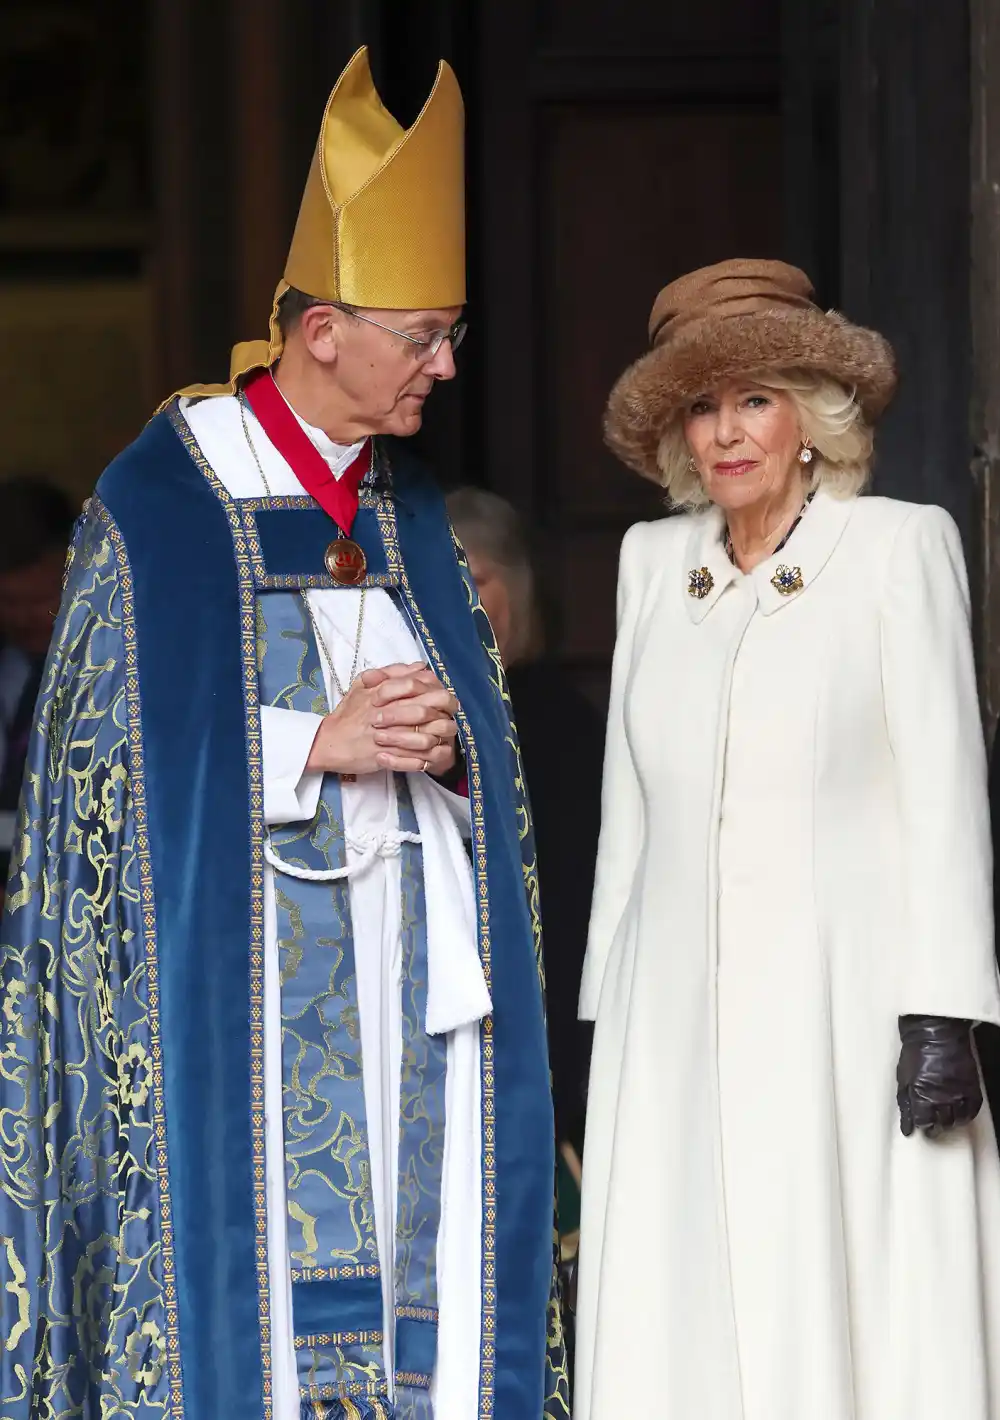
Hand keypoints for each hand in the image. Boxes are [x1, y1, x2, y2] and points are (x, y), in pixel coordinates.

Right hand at [305, 662, 458, 777]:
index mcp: (380, 693)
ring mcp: (386, 737)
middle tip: (451, 715)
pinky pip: (414, 760)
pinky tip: (432, 754)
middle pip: (424, 710)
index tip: (446, 695)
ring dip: (438, 736)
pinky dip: (426, 757)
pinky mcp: (385, 758)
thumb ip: (391, 673)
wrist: (328, 742)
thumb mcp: (363, 685)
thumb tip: (421, 666)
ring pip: (424, 737)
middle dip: (443, 713)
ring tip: (444, 734)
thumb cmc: (348, 714)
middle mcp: (384, 713)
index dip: (437, 690)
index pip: (416, 685)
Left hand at [896, 1014, 982, 1137]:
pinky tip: (959, 1113)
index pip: (923, 1123)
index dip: (921, 1125)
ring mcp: (958, 1094)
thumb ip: (905, 1104)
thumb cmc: (915, 1052)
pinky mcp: (971, 1088)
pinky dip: (966, 1116)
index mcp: (920, 1095)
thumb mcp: (903, 1078)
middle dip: (936, 1127)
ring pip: (957, 1121)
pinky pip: (972, 1111)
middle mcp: (941, 1098)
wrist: (936, 1033)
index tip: (920, 1124)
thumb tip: (906, 1126)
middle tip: (933, 1124)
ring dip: (950, 1122)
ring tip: (944, 1117)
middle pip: (941, 1125)